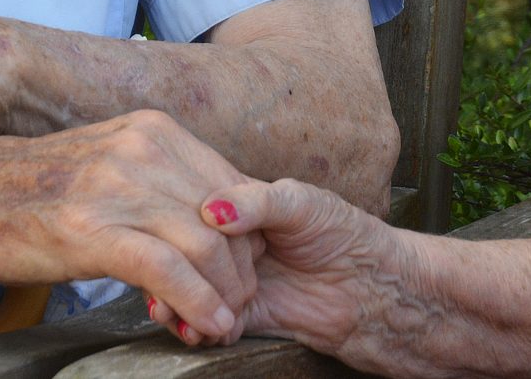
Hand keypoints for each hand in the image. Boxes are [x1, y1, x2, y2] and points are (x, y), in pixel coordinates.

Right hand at [0, 114, 263, 343]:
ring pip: (207, 247)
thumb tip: (208, 223)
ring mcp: (118, 187)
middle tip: (236, 308)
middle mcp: (143, 148)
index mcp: (152, 129)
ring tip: (220, 326)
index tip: (240, 274)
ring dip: (225, 296)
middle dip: (241, 273)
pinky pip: (169, 271)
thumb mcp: (107, 164)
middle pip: (229, 219)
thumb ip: (157, 182)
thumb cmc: (31, 189)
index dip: (247, 239)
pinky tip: (200, 325)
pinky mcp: (92, 231)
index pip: (233, 186)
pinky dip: (196, 304)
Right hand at [148, 177, 404, 356]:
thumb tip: (212, 209)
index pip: (192, 209)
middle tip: (158, 274)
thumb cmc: (343, 233)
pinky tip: (190, 327)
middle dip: (167, 266)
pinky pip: (207, 323)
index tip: (158, 227)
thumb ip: (256, 203)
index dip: (175, 221)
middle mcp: (231, 244)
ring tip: (166, 308)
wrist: (372, 290)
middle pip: (183, 254)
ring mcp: (233, 281)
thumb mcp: (300, 202)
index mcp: (240, 206)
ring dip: (173, 301)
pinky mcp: (242, 316)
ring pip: (188, 290)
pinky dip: (194, 327)